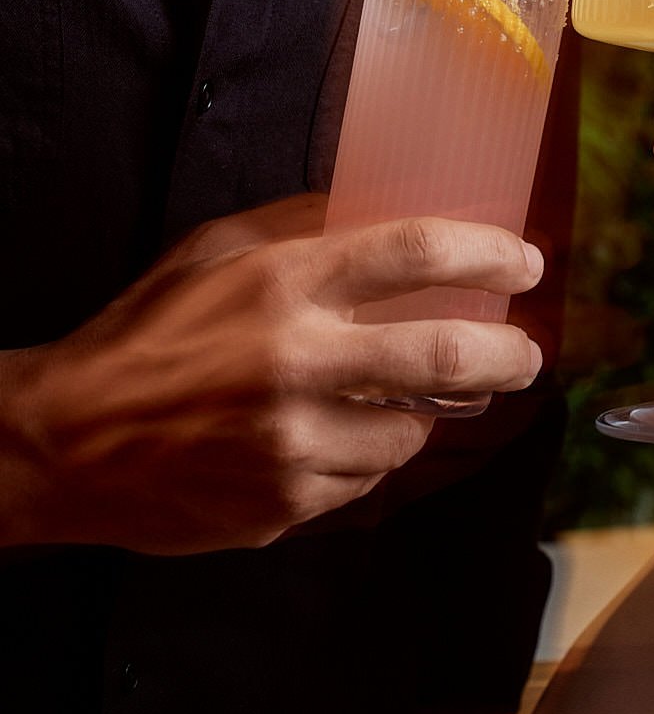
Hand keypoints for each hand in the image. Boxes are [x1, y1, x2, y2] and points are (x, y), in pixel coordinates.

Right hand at [1, 198, 543, 554]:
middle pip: (446, 357)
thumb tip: (394, 207)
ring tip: (402, 398)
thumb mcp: (219, 249)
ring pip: (410, 433)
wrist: (68, 442)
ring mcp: (295, 444)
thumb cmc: (149, 332)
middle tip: (525, 352)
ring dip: (421, 415)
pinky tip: (336, 437)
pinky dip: (365, 457)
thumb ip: (306, 224)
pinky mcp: (287, 506)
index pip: (415, 252)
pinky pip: (363, 481)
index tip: (523, 261)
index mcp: (283, 282)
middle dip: (507, 355)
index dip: (486, 252)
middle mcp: (298, 362)